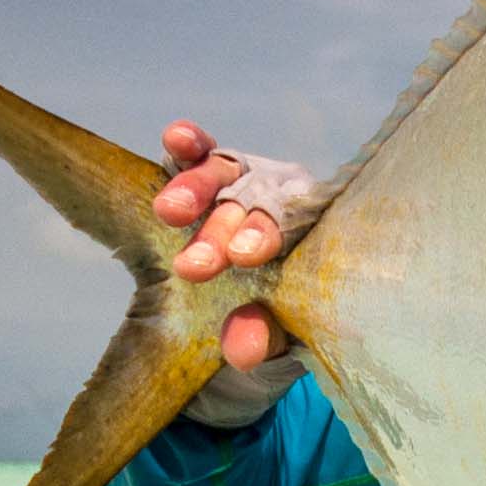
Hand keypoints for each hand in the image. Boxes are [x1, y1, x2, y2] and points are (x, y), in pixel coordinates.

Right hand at [151, 123, 291, 370]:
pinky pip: (198, 157)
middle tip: (196, 265)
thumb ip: (265, 340)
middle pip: (256, 200)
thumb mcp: (279, 340)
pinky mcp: (208, 176)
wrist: (254, 308)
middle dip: (224, 229)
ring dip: (196, 189)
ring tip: (170, 211)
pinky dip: (188, 146)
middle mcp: (283, 197)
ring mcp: (245, 181)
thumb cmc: (281, 319)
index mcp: (315, 231)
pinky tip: (176, 138)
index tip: (243, 256)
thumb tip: (242, 347)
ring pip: (224, 173)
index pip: (297, 223)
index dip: (268, 234)